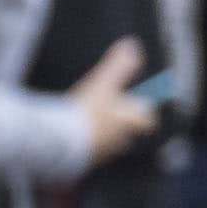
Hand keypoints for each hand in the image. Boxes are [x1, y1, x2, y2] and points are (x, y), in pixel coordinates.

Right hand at [61, 37, 154, 165]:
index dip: (144, 111)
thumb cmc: (84, 110)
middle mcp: (120, 140)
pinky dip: (83, 144)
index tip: (136, 103)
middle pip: (127, 131)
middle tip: (106, 109)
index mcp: (129, 122)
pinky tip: (68, 135)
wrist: (59, 141)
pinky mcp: (83, 162)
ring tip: (84, 122)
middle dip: (120, 122)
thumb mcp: (102, 82)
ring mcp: (102, 153)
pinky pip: (88, 152)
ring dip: (101, 133)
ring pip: (108, 142)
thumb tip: (131, 44)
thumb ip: (118, 65)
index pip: (148, 119)